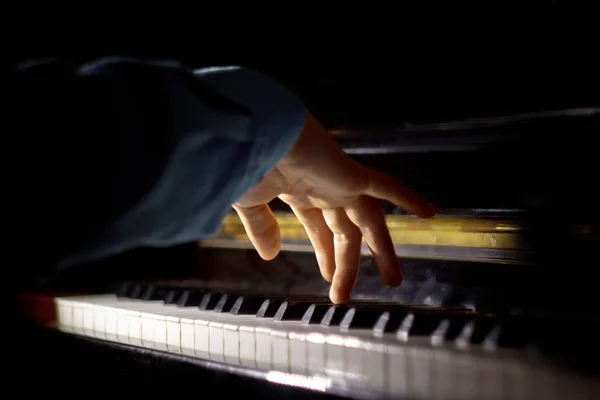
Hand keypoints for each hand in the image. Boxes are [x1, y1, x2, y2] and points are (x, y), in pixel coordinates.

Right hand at [234, 112, 436, 303]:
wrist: (249, 135)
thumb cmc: (242, 163)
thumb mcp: (249, 202)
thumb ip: (262, 227)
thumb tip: (271, 256)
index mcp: (298, 192)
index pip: (318, 228)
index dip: (325, 254)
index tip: (329, 277)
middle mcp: (322, 188)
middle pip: (344, 231)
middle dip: (346, 263)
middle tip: (343, 295)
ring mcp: (339, 181)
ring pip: (369, 221)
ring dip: (382, 251)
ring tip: (393, 282)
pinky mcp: (350, 173)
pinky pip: (386, 187)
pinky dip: (407, 198)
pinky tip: (430, 213)